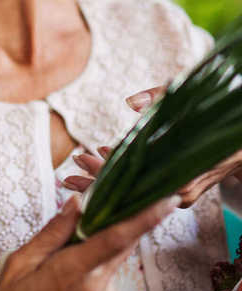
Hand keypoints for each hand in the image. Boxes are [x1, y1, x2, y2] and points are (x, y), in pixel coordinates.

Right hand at [0, 193, 178, 290]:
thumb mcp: (20, 262)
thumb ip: (53, 232)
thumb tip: (76, 203)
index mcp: (72, 271)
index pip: (116, 238)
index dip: (145, 218)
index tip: (166, 200)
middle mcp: (97, 289)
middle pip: (120, 247)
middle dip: (118, 226)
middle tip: (103, 212)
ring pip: (111, 265)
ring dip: (98, 254)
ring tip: (62, 264)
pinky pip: (106, 283)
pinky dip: (94, 274)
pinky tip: (67, 285)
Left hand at [62, 84, 241, 207]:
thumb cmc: (221, 114)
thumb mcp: (194, 100)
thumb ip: (163, 98)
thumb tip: (132, 102)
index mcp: (185, 170)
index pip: (136, 176)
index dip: (107, 171)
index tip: (85, 159)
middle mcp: (182, 189)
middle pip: (131, 191)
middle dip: (97, 182)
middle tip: (67, 174)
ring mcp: (181, 193)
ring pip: (137, 192)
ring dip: (107, 182)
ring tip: (78, 169)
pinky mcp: (180, 191)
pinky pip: (147, 189)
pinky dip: (126, 179)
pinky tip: (104, 164)